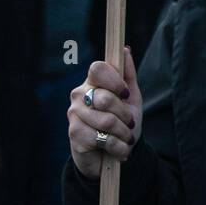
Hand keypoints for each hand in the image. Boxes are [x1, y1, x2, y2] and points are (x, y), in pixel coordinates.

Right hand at [68, 48, 140, 180]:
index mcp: (92, 82)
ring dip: (123, 134)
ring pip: (106, 121)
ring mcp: (74, 114)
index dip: (115, 80)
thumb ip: (128, 75)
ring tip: (125, 139)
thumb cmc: (121, 122)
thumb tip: (125, 50)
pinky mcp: (74, 134)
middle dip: (125, 115)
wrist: (111, 154)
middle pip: (106, 98)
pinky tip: (118, 151)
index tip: (126, 94)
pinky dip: (117, 148)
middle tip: (130, 124)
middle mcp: (79, 95)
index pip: (97, 68)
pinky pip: (102, 139)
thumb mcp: (131, 99)